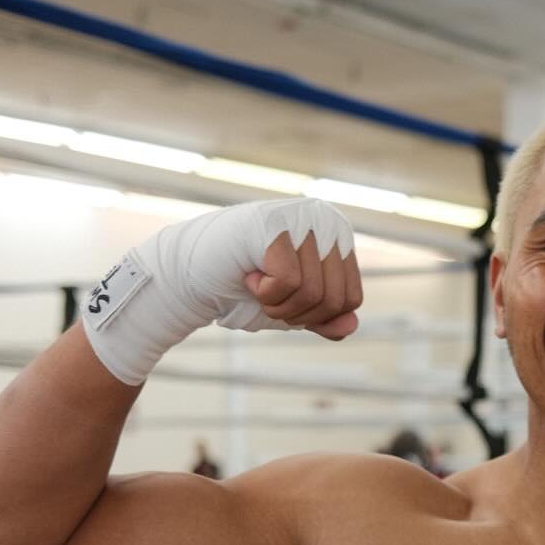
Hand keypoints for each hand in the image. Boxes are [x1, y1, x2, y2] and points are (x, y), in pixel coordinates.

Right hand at [245, 229, 362, 339]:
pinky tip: (249, 275)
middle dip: (297, 315)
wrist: (193, 273)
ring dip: (278, 306)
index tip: (287, 301)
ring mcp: (302, 218)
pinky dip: (266, 293)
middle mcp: (326, 220)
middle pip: (334, 299)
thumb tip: (351, 326)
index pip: (351, 299)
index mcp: (339, 237)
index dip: (317, 317)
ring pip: (312, 293)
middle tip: (268, 297)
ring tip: (257, 285)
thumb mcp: (294, 309)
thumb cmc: (246, 287)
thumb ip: (325, 318)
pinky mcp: (275, 223)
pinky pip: (289, 281)